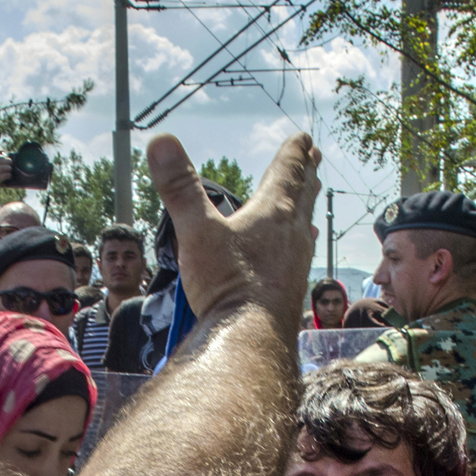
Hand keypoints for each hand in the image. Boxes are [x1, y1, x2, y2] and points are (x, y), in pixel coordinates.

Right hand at [144, 132, 319, 319]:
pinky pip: (301, 252)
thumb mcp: (195, 230)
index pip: (288, 170)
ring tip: (310, 196)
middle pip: (303, 194)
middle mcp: (292, 232)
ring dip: (306, 205)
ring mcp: (296, 261)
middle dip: (307, 173)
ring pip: (304, 223)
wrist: (251, 337)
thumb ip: (180, 187)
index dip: (294, 151)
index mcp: (273, 211)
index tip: (303, 138)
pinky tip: (300, 247)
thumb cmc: (226, 283)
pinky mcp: (293, 286)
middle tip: (315, 156)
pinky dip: (301, 239)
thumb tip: (160, 141)